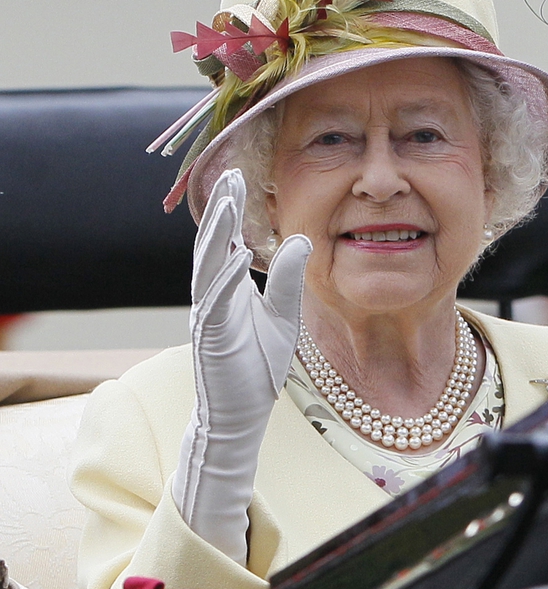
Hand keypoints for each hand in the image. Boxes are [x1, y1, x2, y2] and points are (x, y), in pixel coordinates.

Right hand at [172, 169, 311, 562]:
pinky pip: (216, 302)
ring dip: (217, 232)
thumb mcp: (283, 317)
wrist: (240, 415)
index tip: (238, 177)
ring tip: (228, 200)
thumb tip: (299, 239)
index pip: (227, 241)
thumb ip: (287, 280)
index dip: (231, 211)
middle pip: (213, 245)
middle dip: (220, 209)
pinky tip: (238, 253)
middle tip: (229, 173)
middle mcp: (212, 297)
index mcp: (226, 290)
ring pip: (208, 265)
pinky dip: (225, 277)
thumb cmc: (257, 367)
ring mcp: (208, 317)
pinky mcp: (212, 339)